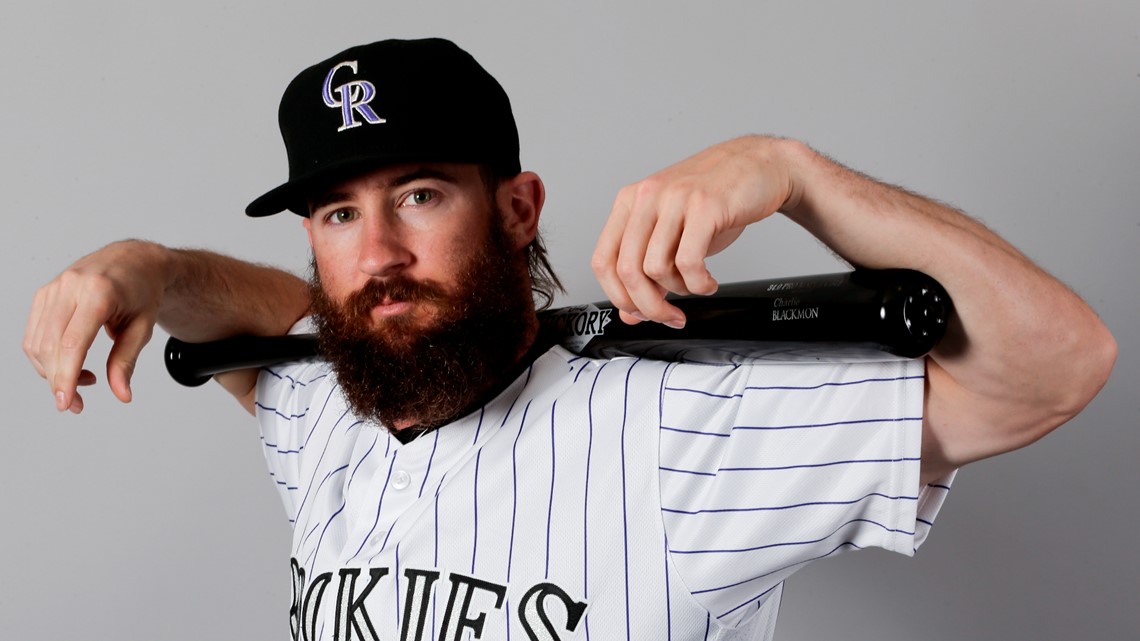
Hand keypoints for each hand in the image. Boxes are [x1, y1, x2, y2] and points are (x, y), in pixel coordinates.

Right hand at [24, 240, 169, 412]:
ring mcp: (54, 288)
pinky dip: (46, 357)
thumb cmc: (142, 292)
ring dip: (52, 371)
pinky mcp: (45, 294)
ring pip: (37, 342)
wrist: (134, 260)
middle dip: (59, 380)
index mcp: (100, 292)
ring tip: (84, 379)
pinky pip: (34, 334)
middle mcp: (71, 286)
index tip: (66, 402)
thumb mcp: (143, 327)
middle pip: (51, 346)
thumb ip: (127, 361)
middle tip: (77, 403)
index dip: (66, 375)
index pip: (73, 342)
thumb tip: (122, 394)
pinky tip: (69, 364)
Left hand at [591, 135, 798, 326]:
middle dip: (649, 306)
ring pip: (656, 269)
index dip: (618, 297)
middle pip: (626, 270)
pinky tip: (708, 281)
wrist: (760, 164)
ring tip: (695, 285)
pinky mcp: (705, 207)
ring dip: (679, 291)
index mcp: (630, 202)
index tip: (639, 313)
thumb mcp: (673, 232)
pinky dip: (698, 284)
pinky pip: (689, 262)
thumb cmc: (716, 199)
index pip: (602, 261)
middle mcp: (646, 197)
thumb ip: (647, 269)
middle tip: (670, 315)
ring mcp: (674, 199)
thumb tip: (630, 313)